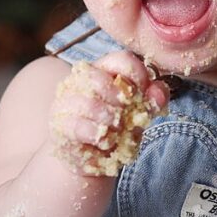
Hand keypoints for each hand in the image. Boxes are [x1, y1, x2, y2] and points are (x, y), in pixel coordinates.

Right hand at [48, 51, 169, 175]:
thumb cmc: (117, 127)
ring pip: (88, 103)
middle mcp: (81, 80)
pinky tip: (105, 140)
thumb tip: (158, 92)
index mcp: (104, 70)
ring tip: (117, 129)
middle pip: (99, 79)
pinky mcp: (58, 125)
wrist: (92, 157)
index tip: (144, 93)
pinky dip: (96, 134)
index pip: (120, 59)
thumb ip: (153, 99)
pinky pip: (77, 126)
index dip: (137, 74)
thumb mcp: (140, 112)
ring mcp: (67, 102)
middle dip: (121, 100)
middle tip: (128, 114)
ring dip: (110, 119)